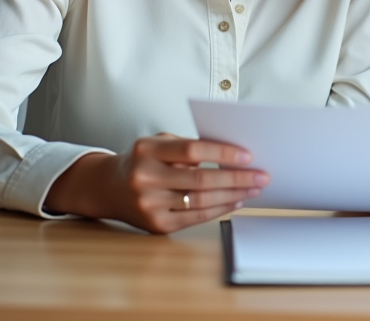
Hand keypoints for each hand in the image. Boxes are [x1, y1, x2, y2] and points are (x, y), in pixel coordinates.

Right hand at [45, 133, 268, 233]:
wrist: (108, 187)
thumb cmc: (143, 160)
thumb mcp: (158, 144)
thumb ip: (189, 147)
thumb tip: (233, 154)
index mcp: (147, 150)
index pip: (192, 150)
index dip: (222, 153)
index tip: (248, 156)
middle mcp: (145, 178)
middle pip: (201, 179)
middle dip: (237, 178)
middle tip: (261, 175)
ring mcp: (149, 204)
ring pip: (201, 201)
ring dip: (233, 195)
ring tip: (253, 189)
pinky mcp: (155, 225)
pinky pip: (194, 217)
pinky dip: (219, 209)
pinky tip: (235, 201)